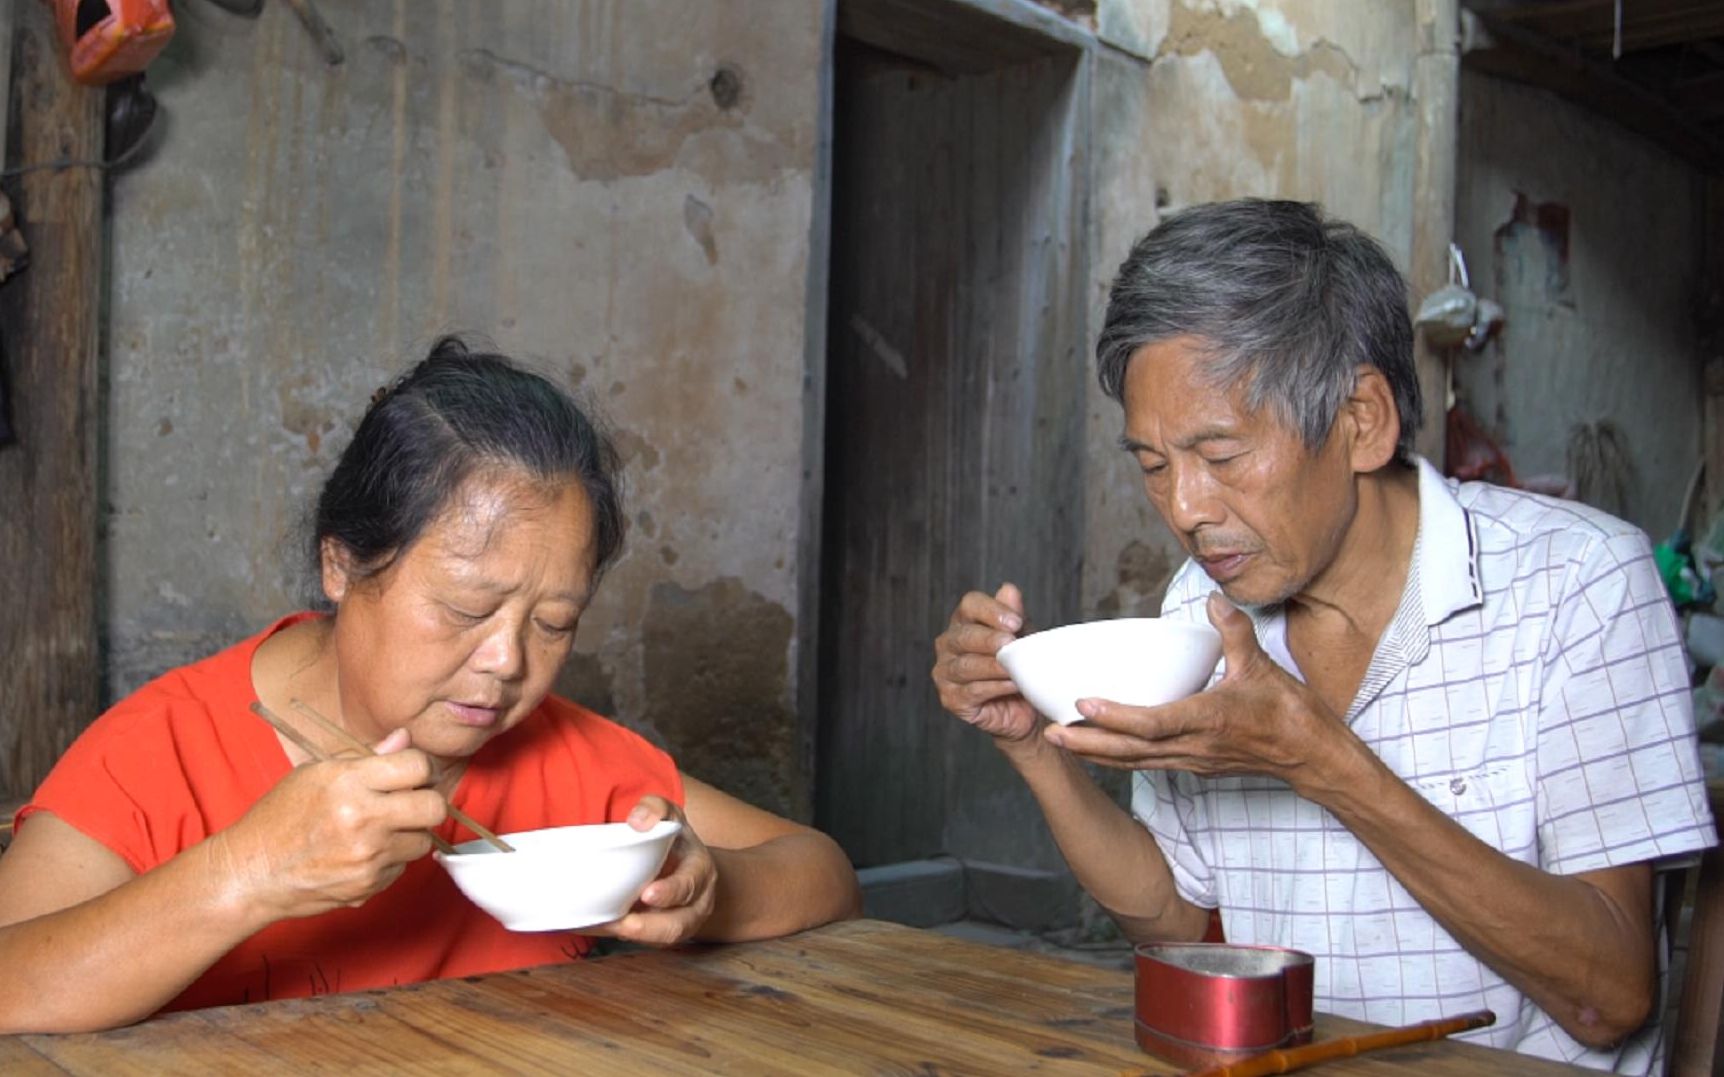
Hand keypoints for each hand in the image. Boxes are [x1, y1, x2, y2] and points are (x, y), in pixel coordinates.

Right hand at [210, 729, 447, 920]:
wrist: (251, 873)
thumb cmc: (279, 818)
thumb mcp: (313, 774)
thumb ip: (366, 758)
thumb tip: (404, 738)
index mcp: (348, 783)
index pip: (416, 765)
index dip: (420, 767)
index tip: (412, 773)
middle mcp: (363, 819)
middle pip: (434, 807)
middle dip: (427, 802)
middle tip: (410, 802)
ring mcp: (368, 856)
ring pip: (423, 841)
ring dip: (409, 834)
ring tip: (380, 829)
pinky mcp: (369, 885)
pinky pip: (401, 867)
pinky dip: (390, 860)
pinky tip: (362, 854)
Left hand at [585, 797, 716, 945]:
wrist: (689, 865)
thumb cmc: (675, 840)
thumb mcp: (670, 815)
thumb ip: (656, 808)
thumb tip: (637, 821)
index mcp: (699, 871)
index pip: (690, 884)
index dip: (671, 892)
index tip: (648, 894)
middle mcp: (695, 903)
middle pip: (678, 925)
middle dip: (650, 927)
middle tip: (622, 924)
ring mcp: (681, 923)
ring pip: (660, 940)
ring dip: (633, 936)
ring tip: (605, 927)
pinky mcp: (661, 934)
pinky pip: (644, 942)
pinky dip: (619, 936)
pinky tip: (596, 927)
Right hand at [931, 583, 1040, 742]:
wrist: (1026, 708)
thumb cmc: (1020, 667)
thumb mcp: (1023, 637)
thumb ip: (1014, 614)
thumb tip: (1009, 589)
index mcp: (965, 622)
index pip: (970, 605)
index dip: (991, 610)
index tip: (1015, 621)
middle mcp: (949, 644)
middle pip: (964, 635)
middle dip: (989, 639)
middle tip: (1011, 643)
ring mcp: (945, 672)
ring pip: (966, 665)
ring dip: (994, 666)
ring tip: (1016, 669)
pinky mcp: (951, 699)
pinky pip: (971, 691)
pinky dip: (994, 687)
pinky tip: (1012, 685)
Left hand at [1046, 594, 1358, 795]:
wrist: (1312, 758)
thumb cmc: (1292, 715)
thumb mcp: (1263, 667)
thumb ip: (1235, 632)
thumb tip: (1214, 599)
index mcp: (1209, 720)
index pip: (1153, 723)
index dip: (1115, 716)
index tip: (1081, 704)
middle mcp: (1194, 746)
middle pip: (1131, 751)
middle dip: (1088, 744)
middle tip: (1049, 732)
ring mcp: (1192, 760)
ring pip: (1134, 761)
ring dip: (1096, 753)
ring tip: (1059, 740)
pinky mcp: (1194, 765)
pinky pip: (1147, 764)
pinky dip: (1118, 757)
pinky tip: (1096, 748)